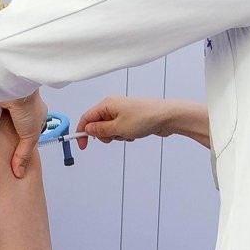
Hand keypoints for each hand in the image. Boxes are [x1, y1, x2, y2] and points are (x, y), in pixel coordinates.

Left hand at [0, 91, 47, 178]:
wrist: (14, 88)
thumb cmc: (28, 106)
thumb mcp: (30, 136)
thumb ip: (24, 154)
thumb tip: (19, 173)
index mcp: (38, 113)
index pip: (32, 129)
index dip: (25, 140)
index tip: (17, 151)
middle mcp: (24, 106)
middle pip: (17, 124)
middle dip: (10, 134)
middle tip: (2, 146)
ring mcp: (11, 102)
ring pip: (5, 118)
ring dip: (0, 126)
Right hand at [76, 97, 210, 149]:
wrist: (167, 117)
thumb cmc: (145, 117)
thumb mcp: (118, 128)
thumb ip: (100, 130)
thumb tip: (88, 130)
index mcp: (107, 104)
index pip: (86, 118)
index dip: (82, 132)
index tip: (83, 145)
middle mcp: (113, 106)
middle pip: (97, 124)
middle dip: (103, 135)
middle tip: (114, 137)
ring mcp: (122, 112)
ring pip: (109, 129)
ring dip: (116, 136)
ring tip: (128, 134)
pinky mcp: (130, 118)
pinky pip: (120, 130)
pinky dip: (124, 135)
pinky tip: (134, 134)